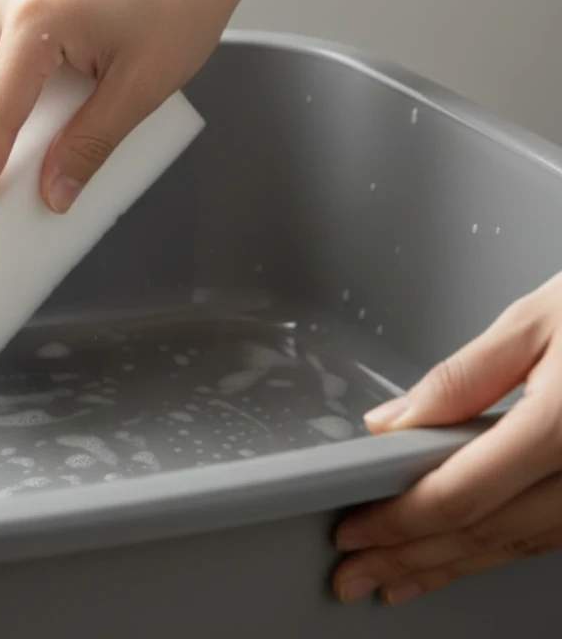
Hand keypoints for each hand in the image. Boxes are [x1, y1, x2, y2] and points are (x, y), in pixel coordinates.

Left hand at [333, 271, 561, 605]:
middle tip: (356, 571)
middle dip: (411, 558)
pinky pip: (553, 536)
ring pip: (521, 547)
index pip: (461, 495)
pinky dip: (502, 551)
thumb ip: (461, 377)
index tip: (355, 529)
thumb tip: (395, 422)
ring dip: (453, 566)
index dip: (399, 521)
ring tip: (398, 576)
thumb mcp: (536, 321)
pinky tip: (468, 556)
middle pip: (485, 533)